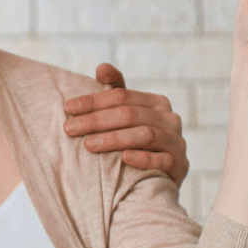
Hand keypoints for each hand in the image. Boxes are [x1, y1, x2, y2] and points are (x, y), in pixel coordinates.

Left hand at [64, 65, 188, 186]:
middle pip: (130, 114)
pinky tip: (124, 159)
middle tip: (69, 128)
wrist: (158, 180)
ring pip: (145, 134)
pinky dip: (143, 158)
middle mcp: (170, 119)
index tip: (67, 108)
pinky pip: (162, 160)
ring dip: (114, 139)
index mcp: (156, 102)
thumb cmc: (135, 143)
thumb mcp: (127, 116)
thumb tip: (101, 67)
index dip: (93, 101)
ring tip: (87, 145)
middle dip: (96, 120)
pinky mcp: (180, 165)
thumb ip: (115, 92)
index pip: (121, 96)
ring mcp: (176, 142)